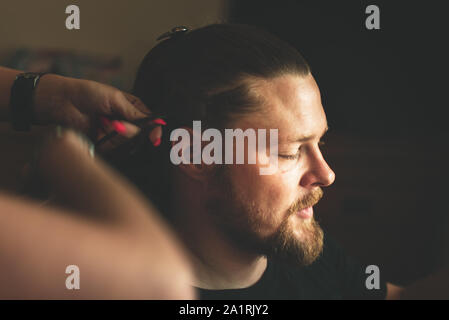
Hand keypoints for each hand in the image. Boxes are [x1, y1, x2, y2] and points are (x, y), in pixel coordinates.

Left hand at [33, 74, 161, 146]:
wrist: (62, 102)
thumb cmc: (88, 93)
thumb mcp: (115, 99)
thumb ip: (135, 113)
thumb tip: (155, 123)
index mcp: (130, 107)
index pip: (148, 120)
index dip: (153, 129)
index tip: (155, 137)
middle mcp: (125, 121)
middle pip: (139, 132)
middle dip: (131, 130)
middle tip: (118, 124)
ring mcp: (114, 133)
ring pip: (127, 141)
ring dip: (117, 134)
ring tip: (104, 123)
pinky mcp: (104, 143)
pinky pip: (114, 148)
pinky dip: (109, 141)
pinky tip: (99, 130)